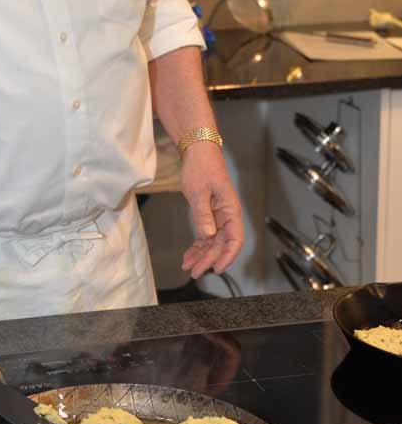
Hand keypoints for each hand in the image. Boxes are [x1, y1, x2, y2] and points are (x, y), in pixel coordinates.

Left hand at [179, 142, 242, 278]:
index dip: (228, 256)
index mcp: (230, 209)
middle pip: (221, 244)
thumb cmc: (202, 167)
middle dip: (209, 259)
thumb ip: (203, 214)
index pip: (235, 239)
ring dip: (201, 255)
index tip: (217, 268)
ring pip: (212, 242)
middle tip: (195, 272)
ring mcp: (217, 216)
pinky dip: (197, 246)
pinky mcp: (207, 215)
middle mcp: (226, 215)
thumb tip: (208, 235)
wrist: (197, 151)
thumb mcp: (199, 191)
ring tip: (188, 267)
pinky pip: (204, 235)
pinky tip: (188, 256)